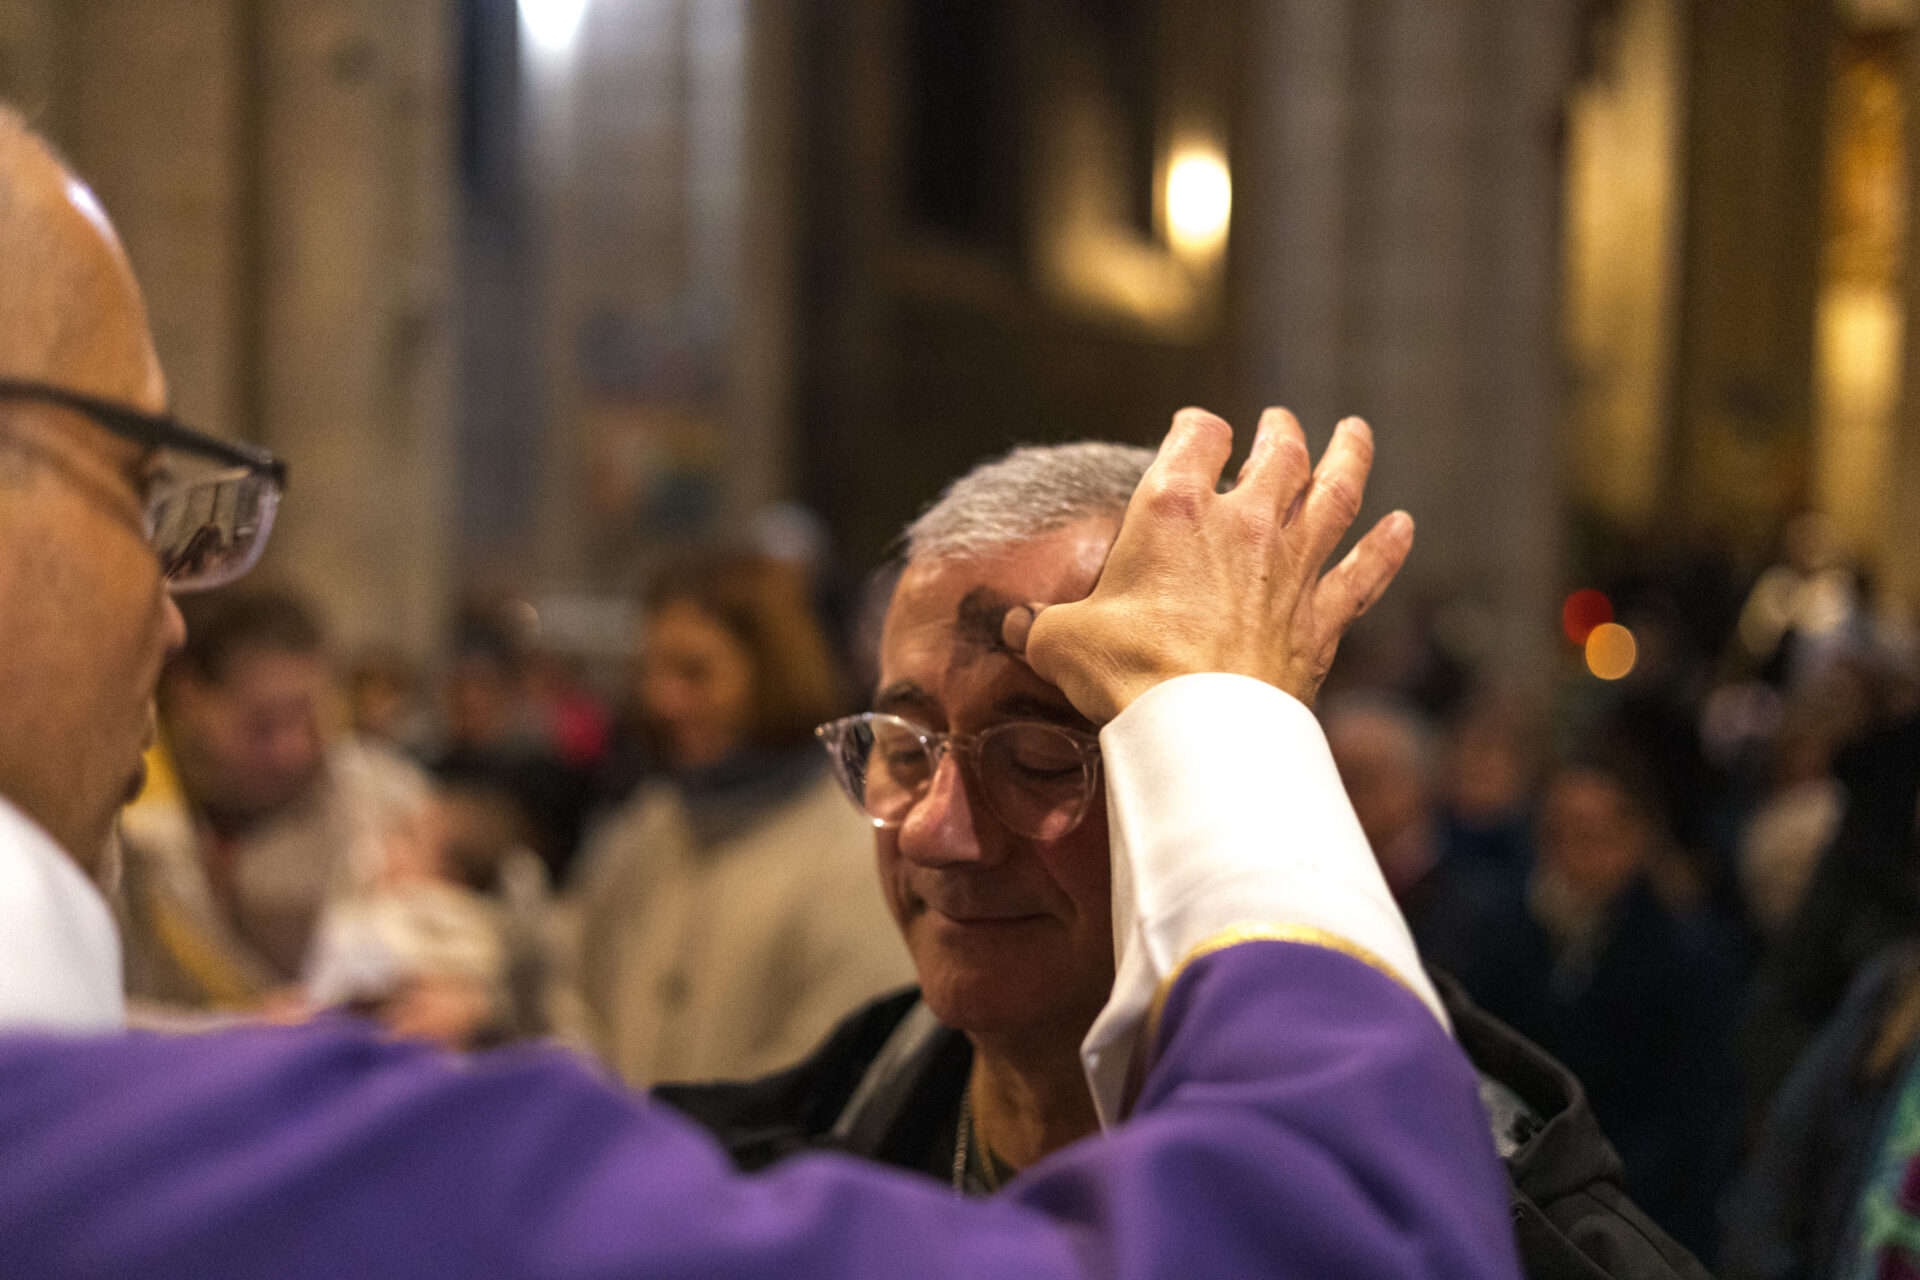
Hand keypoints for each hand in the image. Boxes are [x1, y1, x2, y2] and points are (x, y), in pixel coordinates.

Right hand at [1016, 407, 1411, 722]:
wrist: (1202, 732)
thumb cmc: (1127, 676)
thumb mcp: (1059, 643)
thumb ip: (1041, 625)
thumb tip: (1015, 627)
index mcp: (1175, 510)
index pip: (1195, 435)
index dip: (1194, 426)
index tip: (1194, 429)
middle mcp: (1244, 524)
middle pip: (1278, 453)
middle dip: (1278, 432)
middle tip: (1278, 424)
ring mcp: (1292, 567)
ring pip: (1335, 494)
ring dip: (1349, 458)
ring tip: (1356, 433)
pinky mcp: (1321, 617)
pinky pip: (1364, 572)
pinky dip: (1386, 548)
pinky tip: (1402, 526)